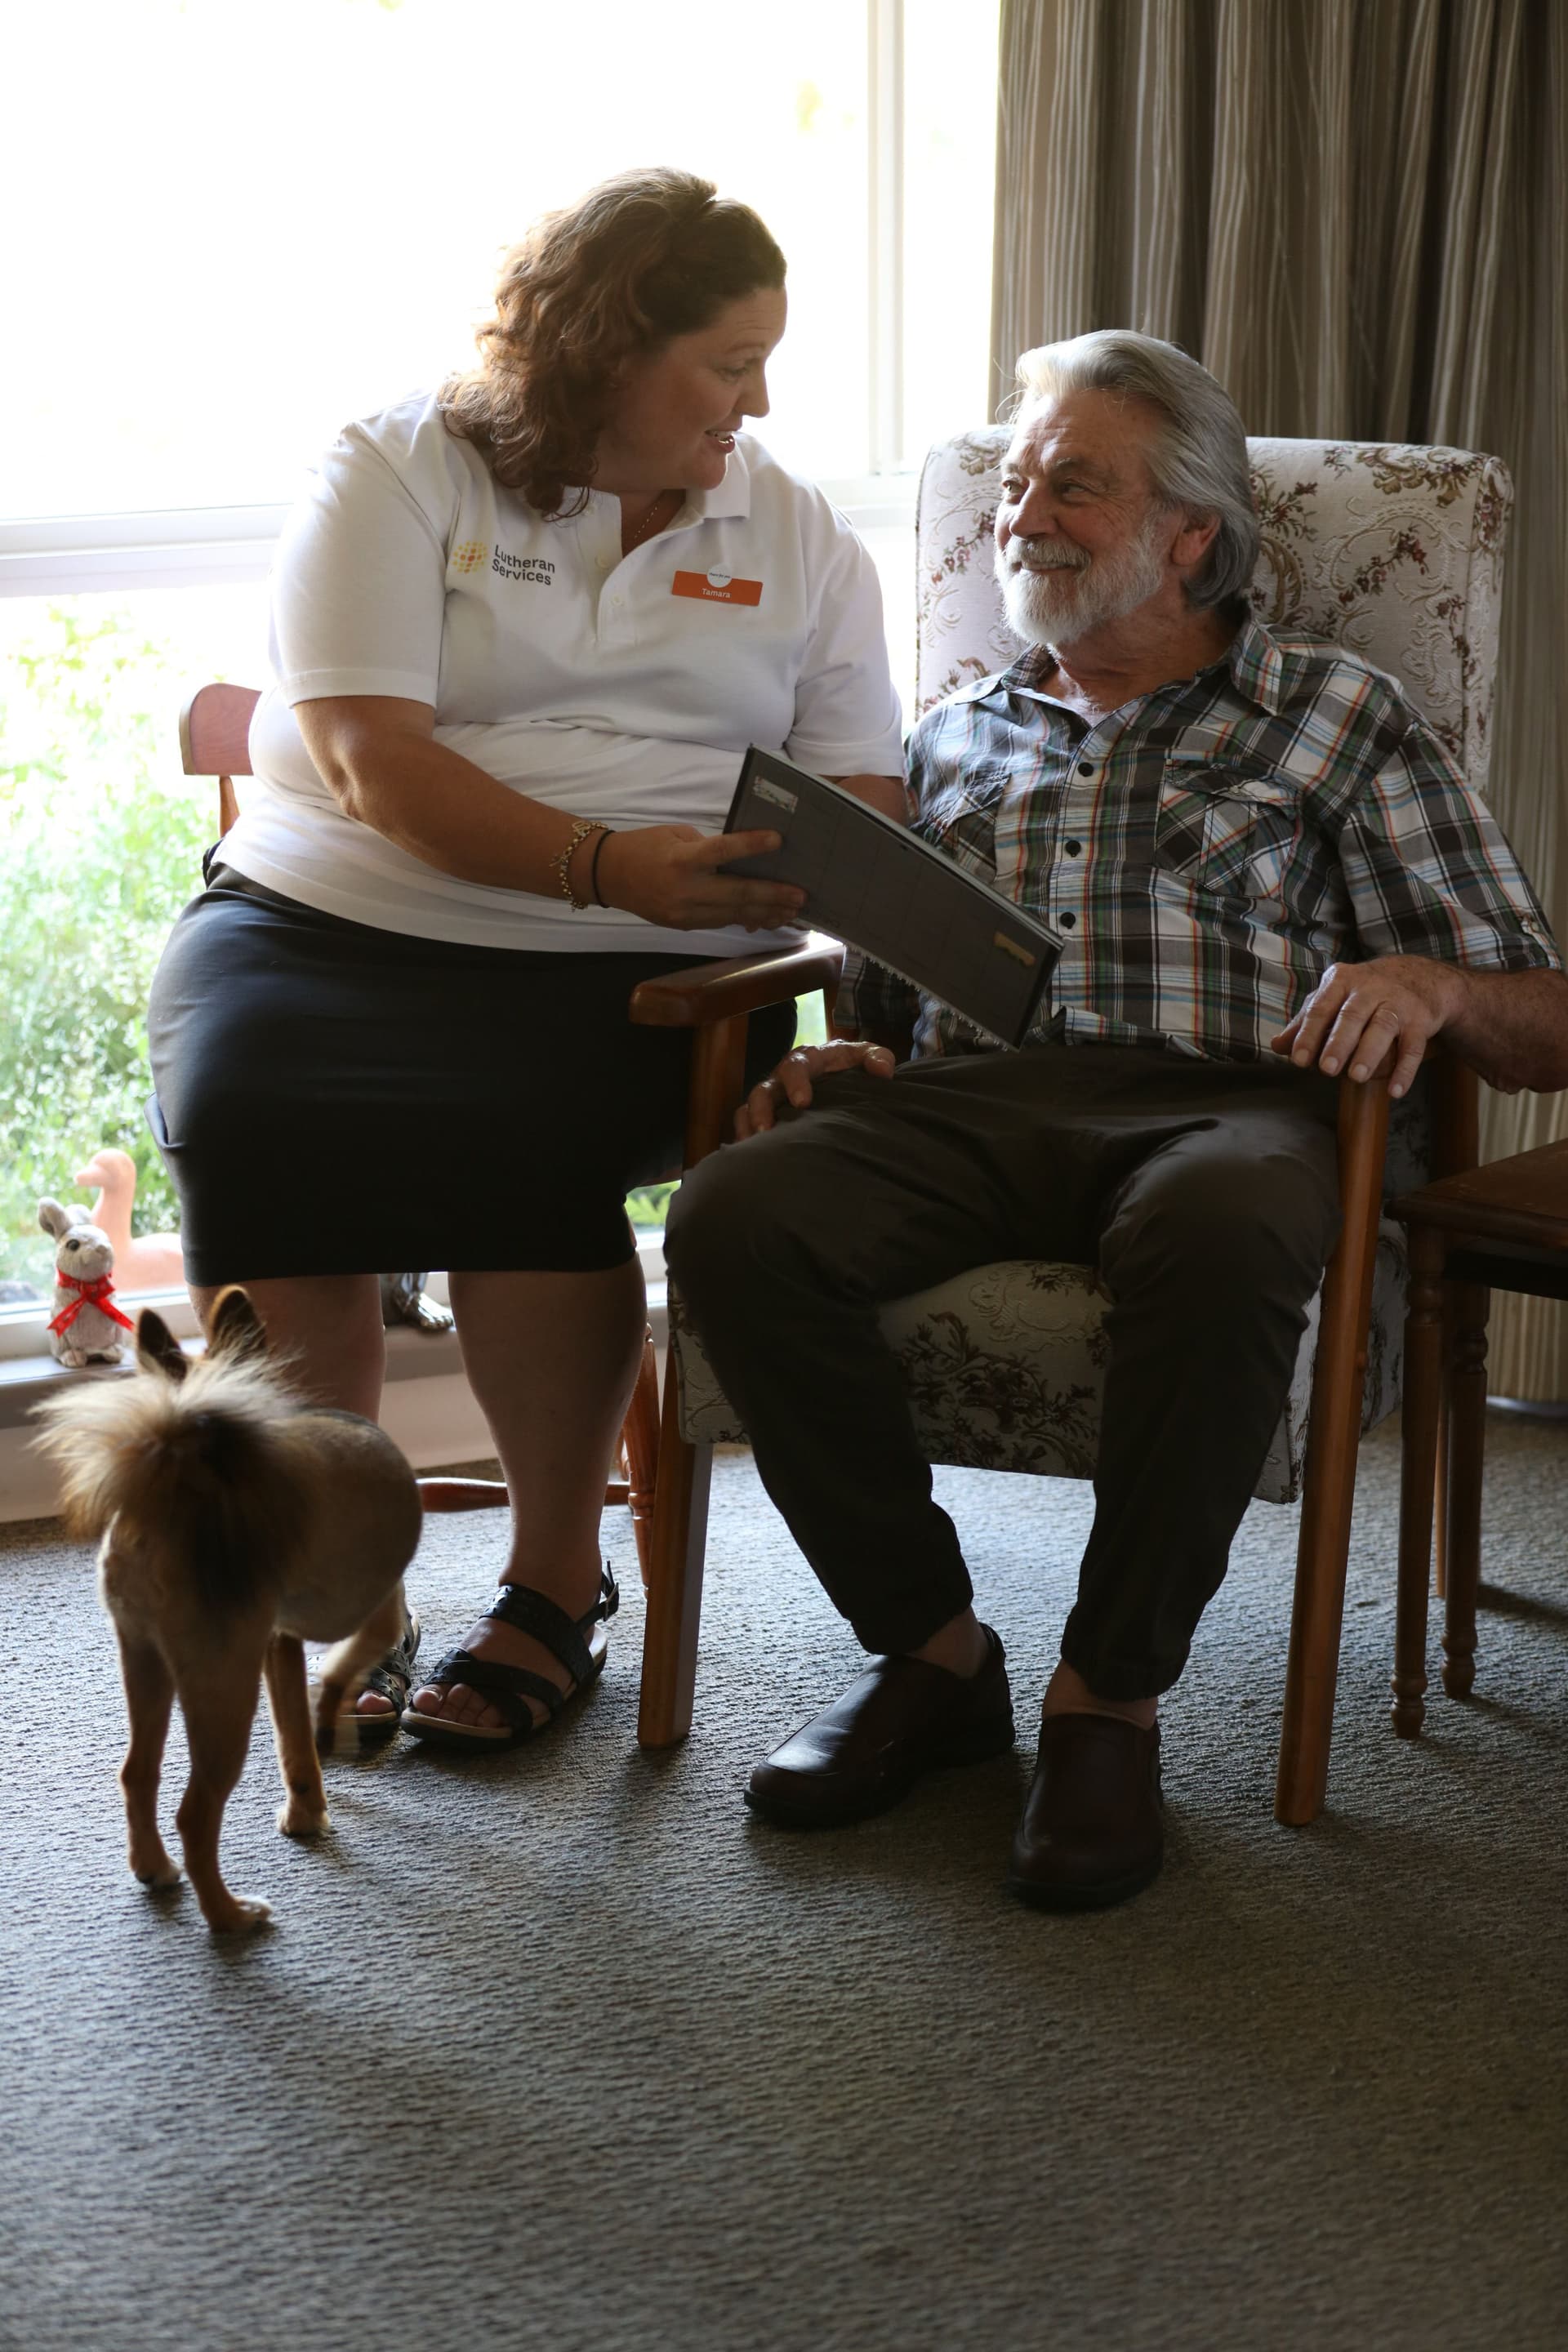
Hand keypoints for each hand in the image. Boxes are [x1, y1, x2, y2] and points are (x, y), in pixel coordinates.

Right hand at [594, 826, 805, 932]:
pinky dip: (744, 918)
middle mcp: (684, 890)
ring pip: (733, 914)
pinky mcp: (684, 925)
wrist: (609, 875)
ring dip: (765, 913)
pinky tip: (765, 918)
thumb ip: (709, 848)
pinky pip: (721, 922)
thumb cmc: (645, 847)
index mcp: (681, 860)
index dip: (751, 846)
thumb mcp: (677, 836)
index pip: (722, 851)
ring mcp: (684, 913)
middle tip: (800, 896)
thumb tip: (744, 859)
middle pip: (737, 894)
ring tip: (791, 911)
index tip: (779, 840)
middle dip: (772, 896)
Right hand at [735, 1040, 897, 1139]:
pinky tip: (749, 1160)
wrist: (840, 1076)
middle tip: (767, 1130)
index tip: (803, 1102)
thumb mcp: (866, 1056)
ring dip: (748, 1127)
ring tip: (754, 1148)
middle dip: (762, 1109)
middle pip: (763, 1089)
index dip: (795, 1082)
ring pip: (747, 1108)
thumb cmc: (852, 1066)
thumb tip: (884, 1072)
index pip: (795, 1066)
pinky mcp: (765, 1115)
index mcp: (807, 1060)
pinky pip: (744, 1125)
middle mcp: (782, 1077)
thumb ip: (878, 1058)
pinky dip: (743, 1140)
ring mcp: (771, 1098)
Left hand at [1269, 955, 1468, 1097]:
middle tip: (1326, 1070)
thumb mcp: (1334, 998)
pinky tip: (1395, 1092)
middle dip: (1338, 1043)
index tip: (1297, 1059)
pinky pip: (1414, 1047)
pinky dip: (1405, 1070)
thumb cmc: (1364, 993)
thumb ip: (1305, 1022)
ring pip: (1383, 1027)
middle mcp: (1370, 988)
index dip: (1308, 1034)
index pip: (1321, 1008)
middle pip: (1352, 1016)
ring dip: (1370, 1053)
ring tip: (1357, 1077)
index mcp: (1341, 981)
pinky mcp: (1421, 1020)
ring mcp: (1398, 1003)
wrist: (1420, 976)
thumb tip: (1276, 1046)